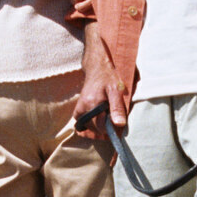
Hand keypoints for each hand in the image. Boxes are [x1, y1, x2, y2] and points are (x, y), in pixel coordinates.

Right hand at [73, 24, 126, 141]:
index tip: (119, 124)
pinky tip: (97, 117)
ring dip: (99, 125)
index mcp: (93, 103)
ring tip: (107, 114)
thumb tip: (119, 124)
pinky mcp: (77, 109)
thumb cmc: (109, 77)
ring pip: (90, 127)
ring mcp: (79, 109)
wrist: (97, 68)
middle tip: (115, 117)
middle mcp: (83, 107)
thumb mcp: (117, 90)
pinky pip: (82, 123)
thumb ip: (117, 108)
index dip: (112, 128)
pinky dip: (90, 124)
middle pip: (96, 129)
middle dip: (106, 127)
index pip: (102, 127)